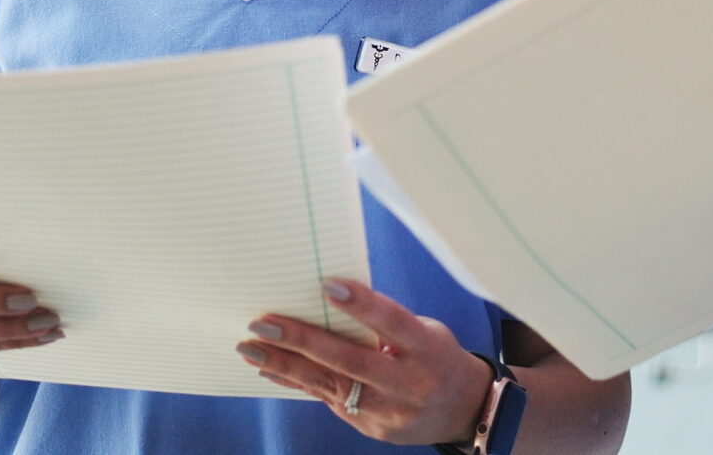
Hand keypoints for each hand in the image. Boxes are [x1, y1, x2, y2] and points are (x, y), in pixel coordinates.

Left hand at [236, 279, 490, 445]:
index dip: (363, 305)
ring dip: (286, 366)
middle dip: (303, 341)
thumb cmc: (436, 356)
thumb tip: (328, 299)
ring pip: (330, 385)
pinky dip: (298, 382)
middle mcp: (408, 384)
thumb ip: (386, 322)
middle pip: (350, 361)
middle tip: (263, 324)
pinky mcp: (370, 428)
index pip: (393, 323)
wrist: (462, 411)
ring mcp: (388, 412)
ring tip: (250, 348)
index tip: (328, 285)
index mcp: (427, 350)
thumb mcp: (426, 332)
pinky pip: (327, 401)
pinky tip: (269, 369)